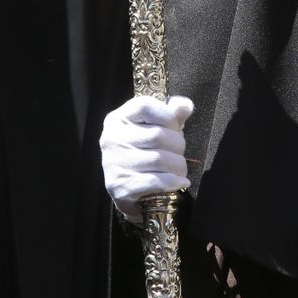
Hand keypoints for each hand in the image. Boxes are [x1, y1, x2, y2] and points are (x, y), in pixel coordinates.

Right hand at [100, 95, 193, 224]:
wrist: (128, 191)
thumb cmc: (144, 153)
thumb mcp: (155, 128)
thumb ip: (171, 115)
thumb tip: (185, 106)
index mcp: (118, 119)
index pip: (145, 106)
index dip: (168, 116)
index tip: (174, 128)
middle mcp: (112, 138)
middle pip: (157, 135)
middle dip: (178, 145)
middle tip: (179, 153)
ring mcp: (114, 163)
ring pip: (159, 160)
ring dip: (178, 166)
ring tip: (180, 169)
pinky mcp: (120, 186)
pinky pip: (156, 181)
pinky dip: (174, 182)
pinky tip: (180, 182)